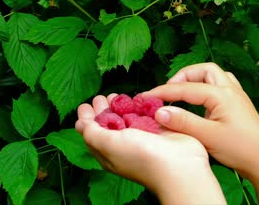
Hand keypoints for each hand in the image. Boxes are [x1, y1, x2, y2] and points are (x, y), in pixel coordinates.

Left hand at [75, 94, 224, 204]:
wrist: (178, 163)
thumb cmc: (142, 158)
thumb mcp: (108, 145)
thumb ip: (92, 133)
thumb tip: (80, 123)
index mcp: (108, 153)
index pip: (93, 134)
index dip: (87, 119)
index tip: (86, 104)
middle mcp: (124, 145)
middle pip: (109, 124)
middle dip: (103, 109)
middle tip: (102, 97)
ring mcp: (141, 136)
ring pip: (127, 117)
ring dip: (121, 105)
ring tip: (117, 95)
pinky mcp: (157, 128)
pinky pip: (145, 114)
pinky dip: (140, 106)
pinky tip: (137, 99)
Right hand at [140, 63, 258, 178]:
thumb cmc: (240, 148)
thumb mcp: (208, 136)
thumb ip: (183, 122)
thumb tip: (160, 112)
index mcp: (222, 94)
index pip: (186, 88)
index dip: (163, 92)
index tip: (145, 98)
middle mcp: (231, 89)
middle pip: (203, 70)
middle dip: (184, 76)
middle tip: (169, 91)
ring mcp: (237, 95)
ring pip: (214, 76)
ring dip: (197, 79)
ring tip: (182, 93)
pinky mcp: (239, 104)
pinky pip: (221, 86)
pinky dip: (207, 87)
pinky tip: (200, 102)